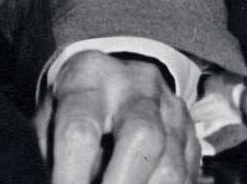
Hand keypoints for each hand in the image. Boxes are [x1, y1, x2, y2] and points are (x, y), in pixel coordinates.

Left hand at [37, 50, 198, 183]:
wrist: (119, 73)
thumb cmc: (75, 100)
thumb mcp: (52, 112)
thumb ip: (54, 148)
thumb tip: (60, 181)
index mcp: (89, 77)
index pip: (81, 128)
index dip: (72, 172)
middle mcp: (136, 87)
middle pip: (142, 137)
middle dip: (123, 182)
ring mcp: (172, 110)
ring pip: (171, 166)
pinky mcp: (193, 135)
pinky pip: (187, 176)